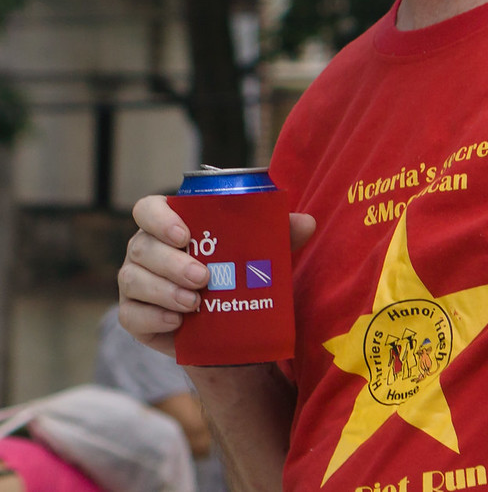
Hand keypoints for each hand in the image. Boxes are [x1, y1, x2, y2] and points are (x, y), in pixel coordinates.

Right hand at [117, 195, 315, 357]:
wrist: (232, 329)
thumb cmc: (241, 276)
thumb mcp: (263, 254)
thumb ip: (282, 234)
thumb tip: (307, 222)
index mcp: (170, 226)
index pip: (148, 209)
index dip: (160, 218)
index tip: (185, 234)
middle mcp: (146, 250)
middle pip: (141, 247)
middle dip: (170, 262)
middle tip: (204, 277)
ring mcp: (135, 283)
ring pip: (133, 280)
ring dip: (163, 291)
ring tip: (195, 302)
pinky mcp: (134, 316)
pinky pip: (131, 315)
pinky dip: (153, 318)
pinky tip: (177, 322)